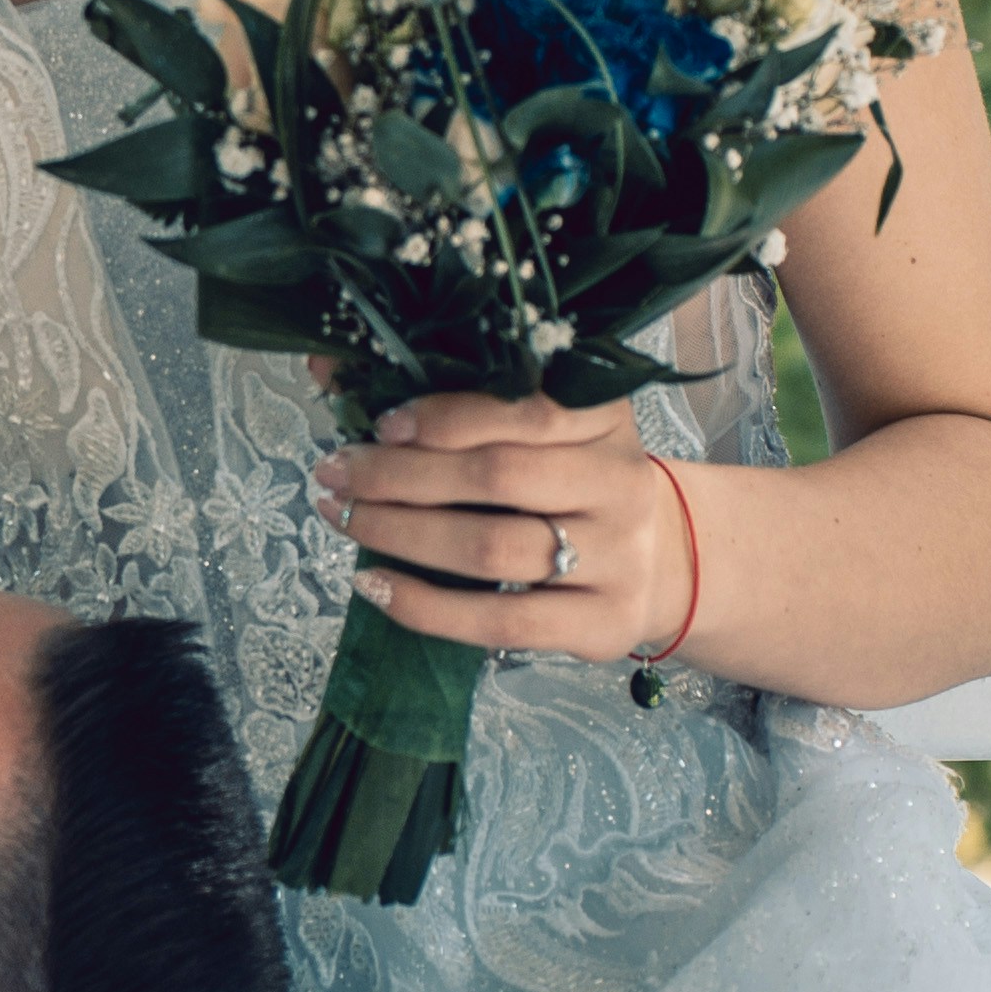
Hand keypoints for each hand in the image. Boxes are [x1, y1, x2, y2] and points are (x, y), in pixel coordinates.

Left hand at [318, 393, 701, 664]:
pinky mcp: (601, 624)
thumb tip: (328, 366)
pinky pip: (498, 621)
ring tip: (343, 517)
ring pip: (491, 547)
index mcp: (607, 416)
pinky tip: (373, 585)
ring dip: (400, 534)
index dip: (446, 416)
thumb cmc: (573, 483)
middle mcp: (620, 483)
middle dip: (401, 475)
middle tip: (336, 471)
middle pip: (498, 477)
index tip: (382, 423)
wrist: (662, 561)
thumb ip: (455, 397)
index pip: (527, 408)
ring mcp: (618, 558)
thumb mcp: (541, 428)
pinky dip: (424, 606)